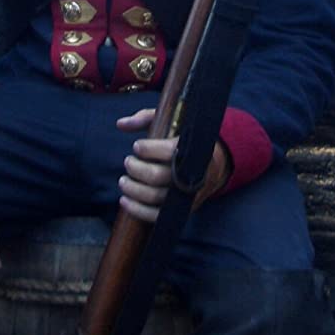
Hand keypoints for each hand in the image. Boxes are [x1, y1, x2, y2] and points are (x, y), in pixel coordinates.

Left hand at [115, 107, 231, 223]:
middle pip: (157, 176)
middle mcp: (191, 174)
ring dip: (133, 189)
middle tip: (128, 162)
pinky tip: (124, 200)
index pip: (169, 151)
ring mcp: (186, 195)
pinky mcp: (180, 210)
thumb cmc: (184, 142)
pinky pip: (156, 216)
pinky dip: (137, 210)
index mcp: (193, 149)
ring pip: (154, 196)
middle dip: (136, 169)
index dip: (148, 149)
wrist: (213, 167)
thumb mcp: (171, 122)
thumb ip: (145, 118)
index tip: (137, 146)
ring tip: (123, 180)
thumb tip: (120, 124)